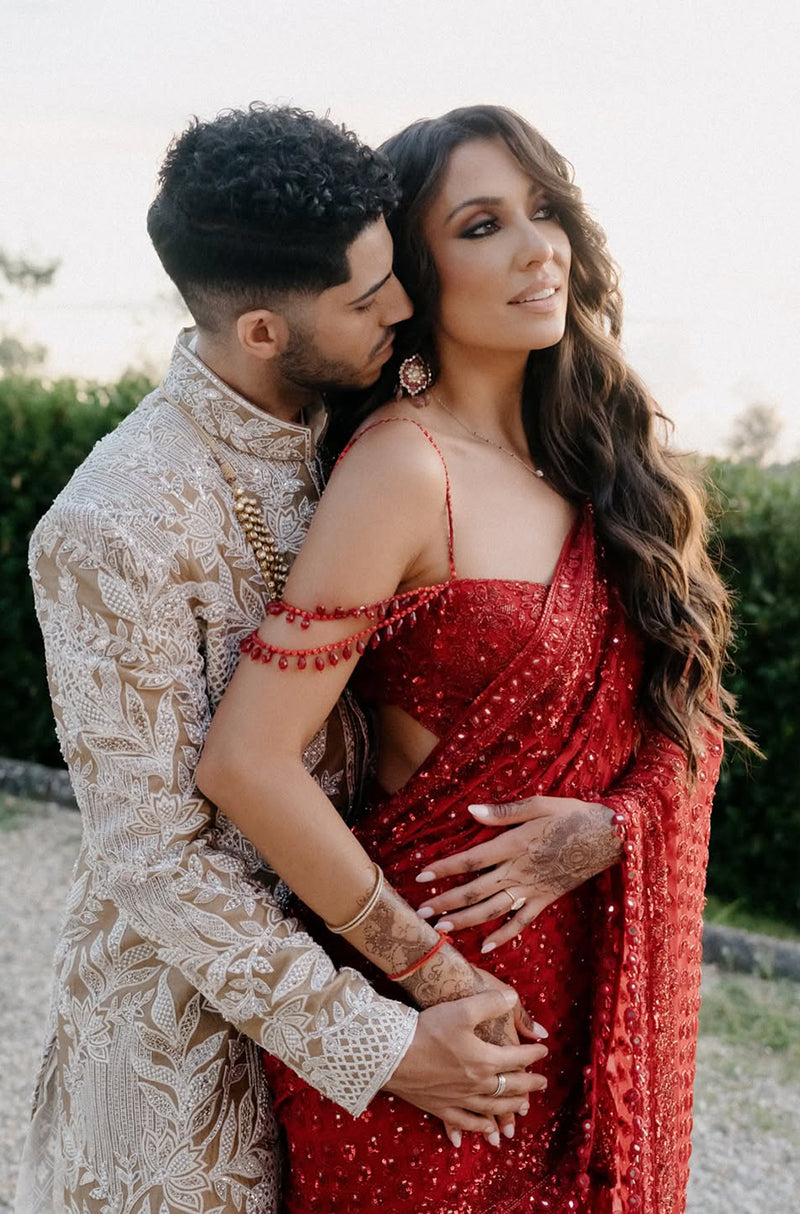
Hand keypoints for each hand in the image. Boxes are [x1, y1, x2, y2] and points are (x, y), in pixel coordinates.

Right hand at [382, 986, 548, 1146]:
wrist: (393, 1056)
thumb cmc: (429, 1030)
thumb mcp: (462, 1009)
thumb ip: (490, 1003)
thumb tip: (514, 998)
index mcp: (485, 1060)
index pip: (517, 1058)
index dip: (532, 1054)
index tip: (543, 1051)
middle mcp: (477, 1084)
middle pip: (510, 1086)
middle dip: (529, 1084)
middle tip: (542, 1083)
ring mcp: (460, 1099)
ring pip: (493, 1107)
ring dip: (510, 1107)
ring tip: (523, 1107)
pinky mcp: (441, 1108)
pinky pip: (466, 1122)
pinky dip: (479, 1127)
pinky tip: (486, 1130)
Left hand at [416, 795, 622, 951]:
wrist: (608, 836)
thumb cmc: (572, 815)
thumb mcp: (538, 804)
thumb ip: (504, 812)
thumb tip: (471, 811)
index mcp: (514, 845)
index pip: (471, 860)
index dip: (445, 869)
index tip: (421, 877)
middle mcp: (519, 870)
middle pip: (476, 890)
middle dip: (446, 902)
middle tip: (421, 913)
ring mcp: (533, 888)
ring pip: (493, 909)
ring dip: (466, 920)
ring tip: (442, 929)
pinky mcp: (546, 899)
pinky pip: (522, 922)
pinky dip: (503, 935)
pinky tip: (485, 946)